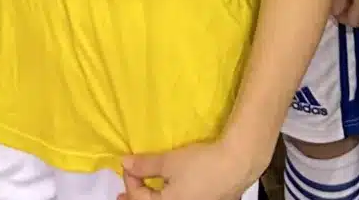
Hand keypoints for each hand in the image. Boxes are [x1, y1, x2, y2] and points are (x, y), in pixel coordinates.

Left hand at [122, 137, 264, 199]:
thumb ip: (145, 165)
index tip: (127, 163)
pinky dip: (168, 198)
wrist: (237, 165)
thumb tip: (124, 162)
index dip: (130, 180)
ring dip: (151, 199)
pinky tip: (168, 190)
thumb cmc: (201, 165)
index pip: (139, 199)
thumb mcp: (169, 162)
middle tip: (121, 196)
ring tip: (144, 192)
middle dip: (136, 198)